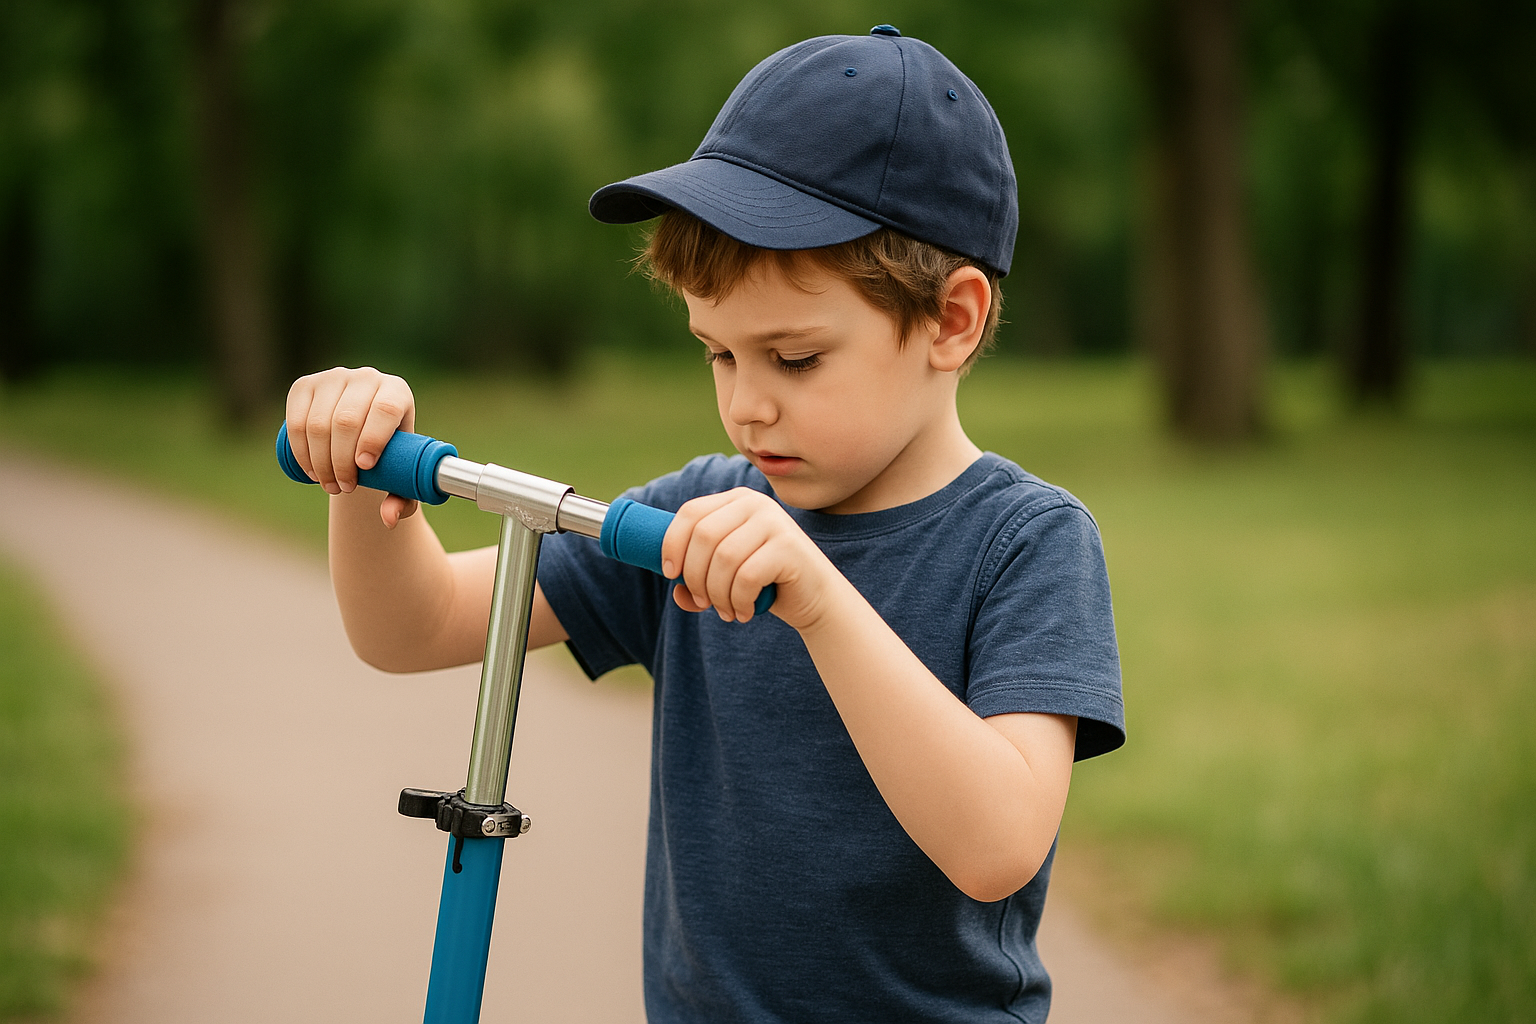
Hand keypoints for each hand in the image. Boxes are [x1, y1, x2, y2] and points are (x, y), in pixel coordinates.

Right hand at [285, 366, 418, 527]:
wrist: (361, 433)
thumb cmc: (389, 455)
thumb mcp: (402, 475)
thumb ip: (403, 500)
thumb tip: (388, 519)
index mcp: (397, 391)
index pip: (385, 409)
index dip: (373, 438)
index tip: (364, 467)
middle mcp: (367, 378)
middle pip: (347, 420)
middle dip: (342, 461)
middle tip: (344, 487)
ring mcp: (333, 378)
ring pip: (319, 423)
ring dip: (320, 461)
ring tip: (329, 483)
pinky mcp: (305, 386)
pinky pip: (296, 420)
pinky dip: (300, 451)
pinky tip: (310, 470)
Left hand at [660, 487, 836, 629]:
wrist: (814, 598)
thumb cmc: (764, 584)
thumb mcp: (723, 578)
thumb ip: (694, 583)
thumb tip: (677, 592)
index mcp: (736, 500)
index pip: (691, 512)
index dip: (672, 544)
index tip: (671, 574)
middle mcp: (755, 503)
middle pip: (703, 535)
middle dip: (695, 576)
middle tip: (704, 602)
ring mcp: (774, 521)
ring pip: (723, 558)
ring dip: (717, 593)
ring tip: (725, 610)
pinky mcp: (788, 546)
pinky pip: (746, 576)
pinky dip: (738, 601)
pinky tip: (745, 612)